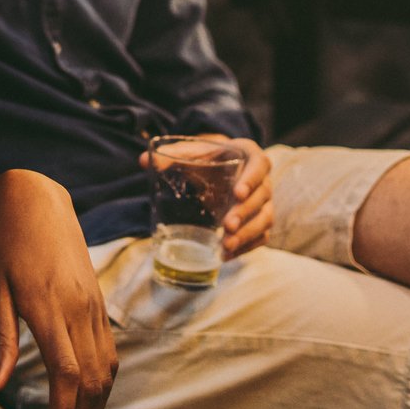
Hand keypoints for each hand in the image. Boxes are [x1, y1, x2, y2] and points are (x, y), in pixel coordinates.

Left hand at [0, 170, 113, 408]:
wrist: (38, 201)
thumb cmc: (6, 244)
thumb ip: (0, 337)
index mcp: (50, 307)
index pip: (67, 374)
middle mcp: (79, 311)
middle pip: (92, 383)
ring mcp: (94, 309)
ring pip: (106, 374)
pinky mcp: (97, 307)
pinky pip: (108, 357)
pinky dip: (102, 391)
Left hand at [138, 136, 271, 258]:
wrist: (221, 167)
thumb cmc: (209, 158)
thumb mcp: (194, 153)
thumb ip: (172, 155)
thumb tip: (144, 160)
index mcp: (250, 155)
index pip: (259, 165)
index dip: (251, 179)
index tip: (237, 193)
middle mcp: (263, 179)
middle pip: (261, 197)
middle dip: (244, 213)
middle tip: (227, 226)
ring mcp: (264, 202)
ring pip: (264, 219)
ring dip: (247, 234)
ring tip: (226, 245)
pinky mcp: (260, 220)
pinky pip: (260, 236)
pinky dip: (247, 247)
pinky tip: (227, 255)